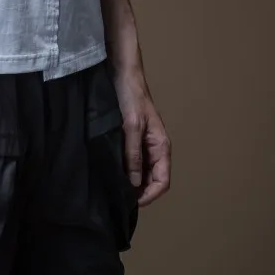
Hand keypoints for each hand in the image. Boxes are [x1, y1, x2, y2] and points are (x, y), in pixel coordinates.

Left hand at [111, 67, 171, 207]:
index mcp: (161, 146)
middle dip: (139, 191)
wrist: (122, 73)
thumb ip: (133, 155)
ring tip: (113, 187)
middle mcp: (154, 148)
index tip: (130, 202)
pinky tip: (111, 171)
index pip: (163, 181)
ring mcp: (143, 144)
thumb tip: (133, 184)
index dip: (149, 195)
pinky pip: (131, 161)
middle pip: (152, 180)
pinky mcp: (131, 138)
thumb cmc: (130, 97)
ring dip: (131, 181)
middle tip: (118, 198)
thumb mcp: (131, 127)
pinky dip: (124, 169)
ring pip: (141, 172)